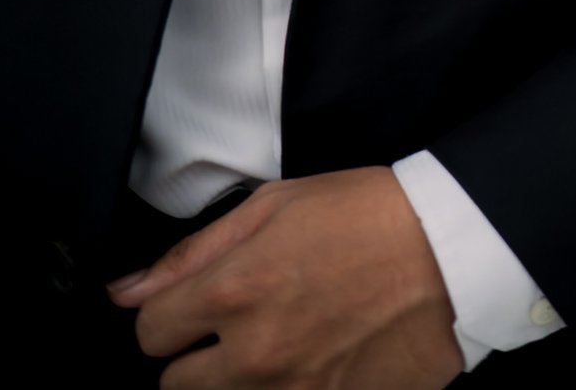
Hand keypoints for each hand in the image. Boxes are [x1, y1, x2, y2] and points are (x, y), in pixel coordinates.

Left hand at [107, 167, 465, 388]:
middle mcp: (253, 355)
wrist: (449, 251)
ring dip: (235, 381)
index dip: (168, 314)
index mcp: (233, 292)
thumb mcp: (275, 205)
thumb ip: (193, 252)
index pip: (149, 333)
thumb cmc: (365, 215)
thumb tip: (126, 291)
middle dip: (195, 355)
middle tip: (236, 325)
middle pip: (175, 386)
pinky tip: (309, 361)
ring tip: (275, 343)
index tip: (191, 306)